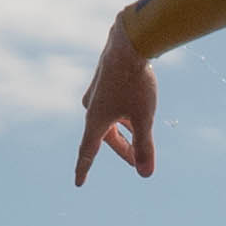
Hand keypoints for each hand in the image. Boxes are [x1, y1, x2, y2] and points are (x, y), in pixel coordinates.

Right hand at [73, 16, 161, 185]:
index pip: (87, 152)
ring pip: (110, 121)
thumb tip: (145, 174)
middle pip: (106, 137)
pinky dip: (124, 116)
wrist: (129, 43)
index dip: (84, 169)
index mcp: (95, 120)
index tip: (79, 183)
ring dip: (125, 132)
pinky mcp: (104, 81)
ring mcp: (97, 93)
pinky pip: (112, 106)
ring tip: (141, 137)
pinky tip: (136, 111)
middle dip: (123, 150)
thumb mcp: (144, 117)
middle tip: (138, 161)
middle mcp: (92, 108)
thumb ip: (145, 147)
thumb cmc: (135, 82)